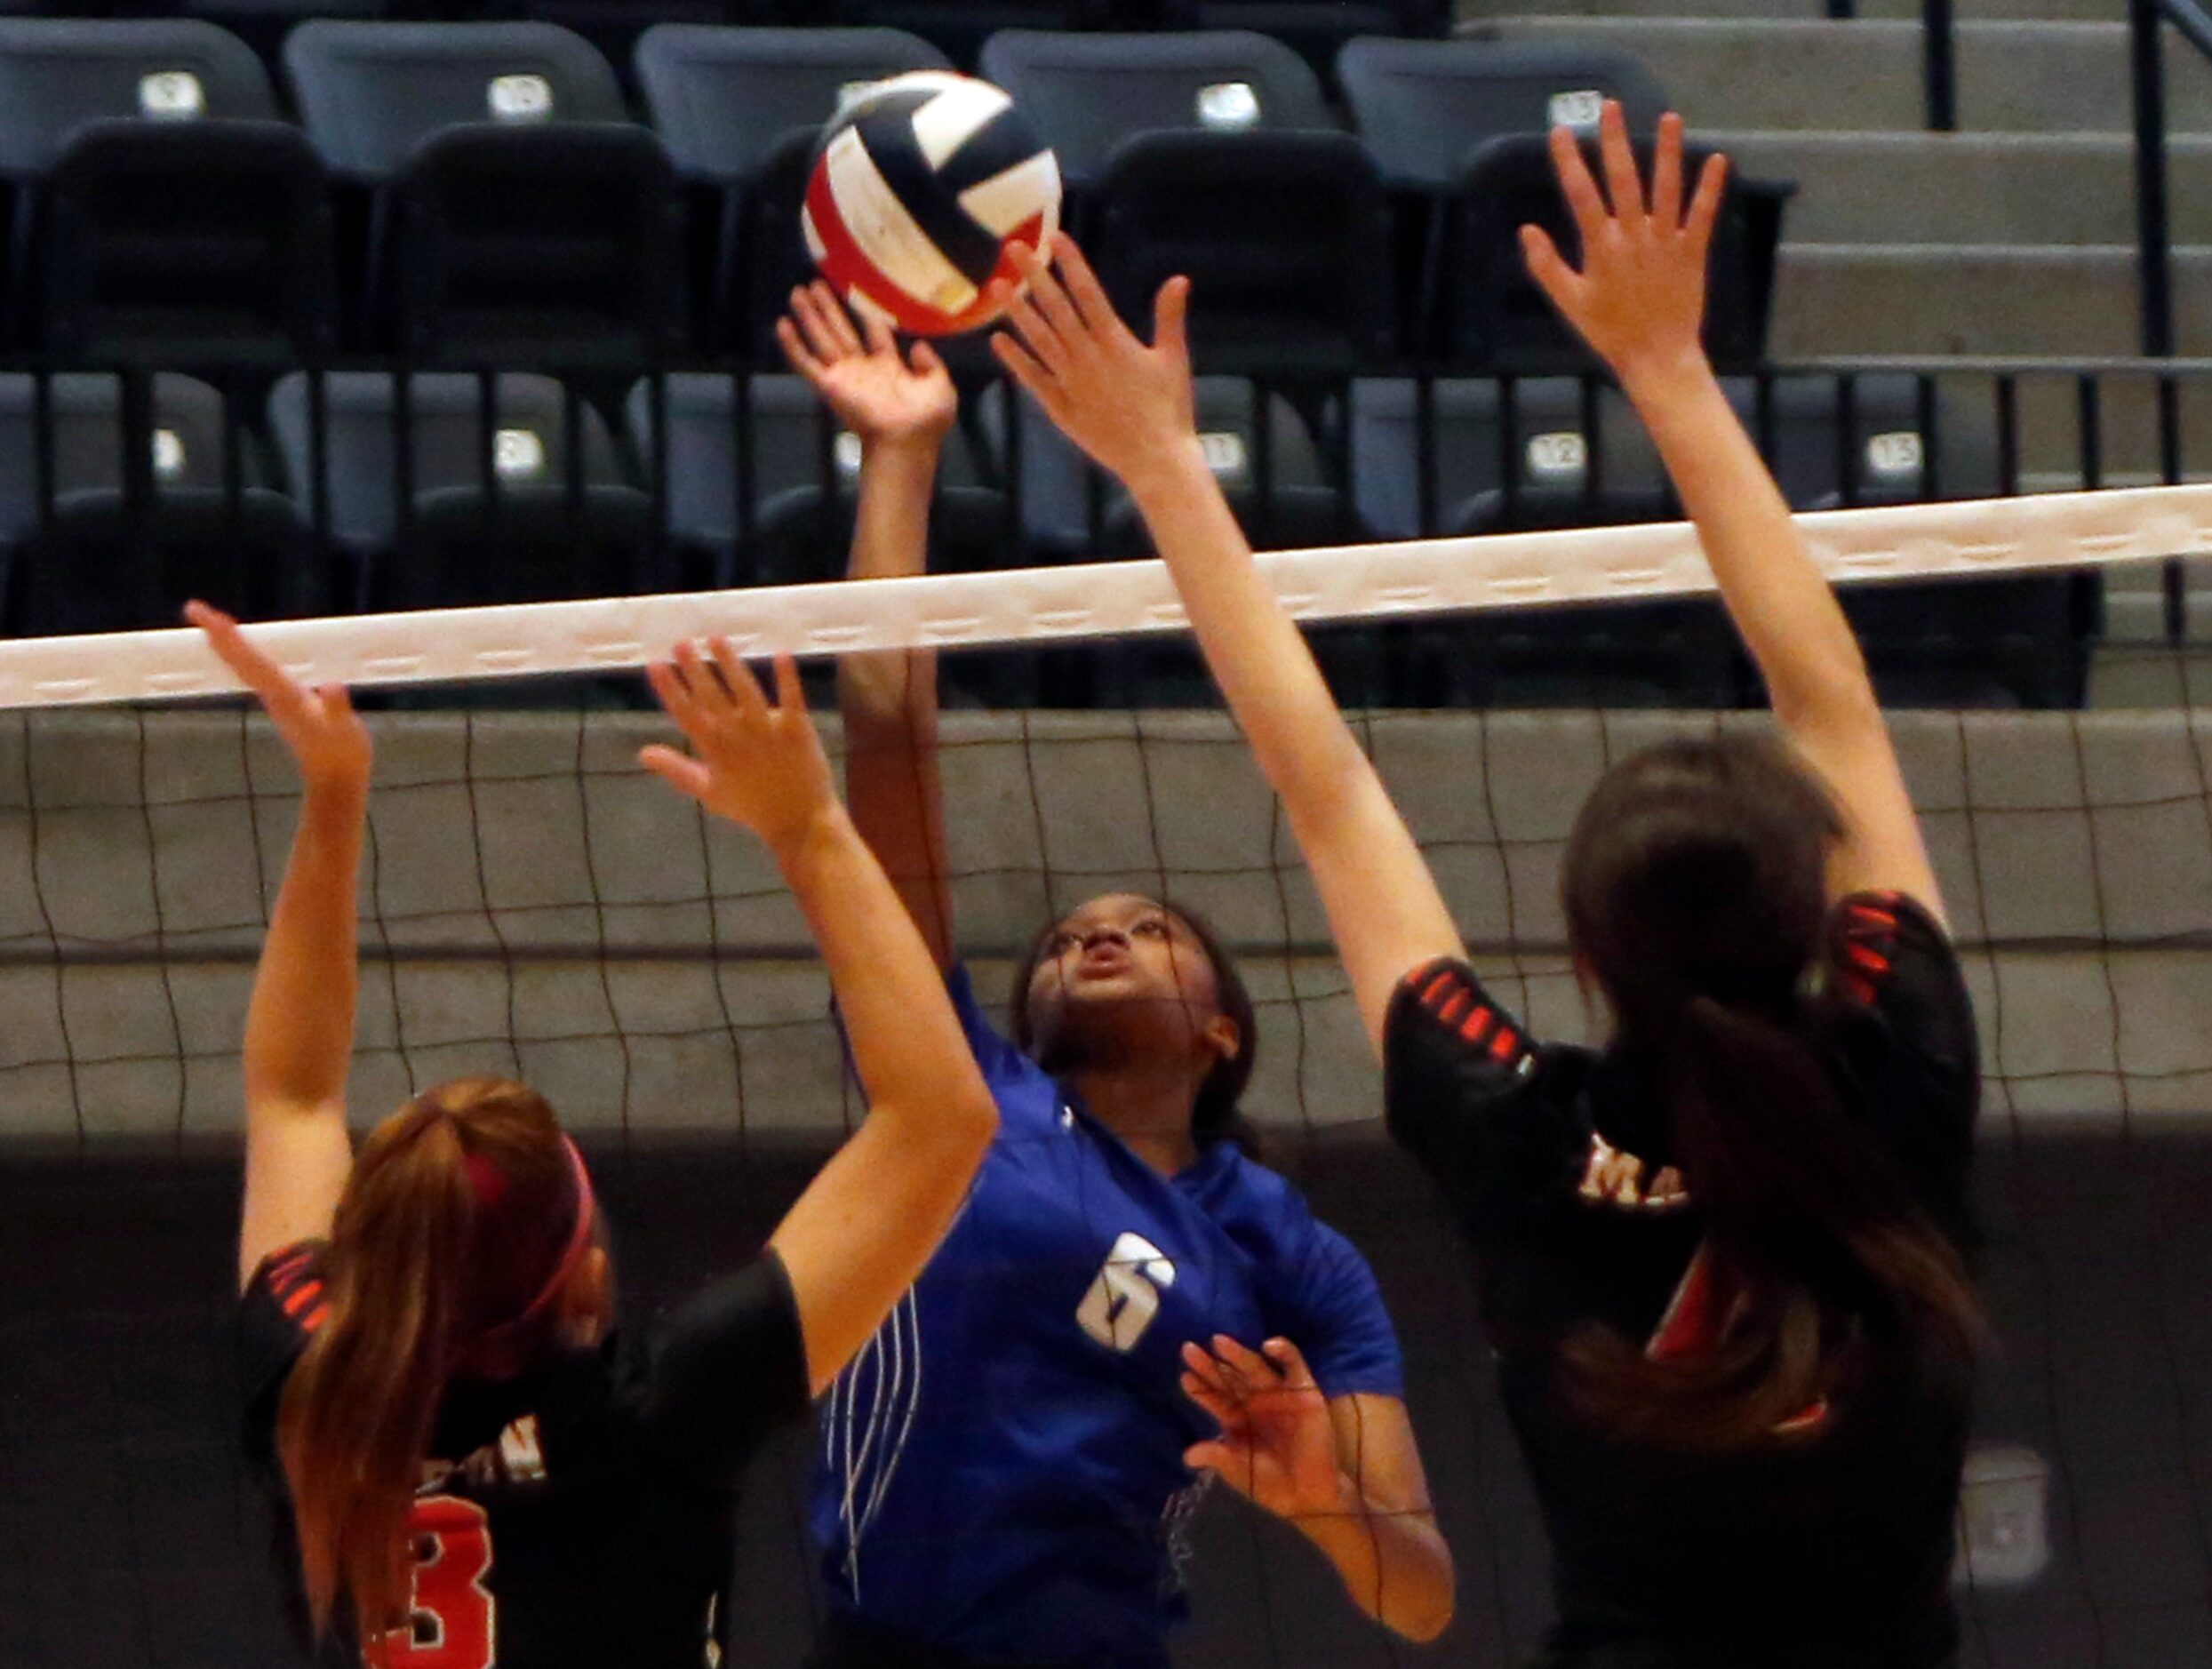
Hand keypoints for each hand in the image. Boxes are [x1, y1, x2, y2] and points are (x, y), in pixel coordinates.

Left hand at [186, 600, 369, 794]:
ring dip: (227, 643)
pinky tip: (242, 652)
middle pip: (240, 660)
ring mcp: (275, 701)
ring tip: (213, 624)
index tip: (209, 616)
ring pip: (243, 666)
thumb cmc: (343, 754)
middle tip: (194, 608)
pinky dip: (243, 656)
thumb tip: (331, 685)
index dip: (231, 636)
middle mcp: (273, 696)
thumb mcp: (346, 730)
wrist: (335, 781)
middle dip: (218, 634)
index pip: (252, 660)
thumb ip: (337, 708)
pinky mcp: (282, 705)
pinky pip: (255, 673)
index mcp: (285, 695)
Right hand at [640, 640, 838, 854]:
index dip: (670, 688)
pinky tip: (782, 653)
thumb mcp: (708, 792)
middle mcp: (738, 736)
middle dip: (695, 668)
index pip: (686, 713)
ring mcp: (768, 731)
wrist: (799, 822)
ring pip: (746, 690)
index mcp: (714, 750)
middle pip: (712, 696)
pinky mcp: (797, 730)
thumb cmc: (752, 807)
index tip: (655, 663)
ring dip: (731, 663)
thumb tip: (642, 753)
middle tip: (681, 642)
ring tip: (716, 638)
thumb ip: (676, 769)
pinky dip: (787, 677)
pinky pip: (792, 699)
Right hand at [777, 282, 955, 448]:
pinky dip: (793, 345)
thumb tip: (919, 346)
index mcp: (889, 369)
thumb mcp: (940, 387)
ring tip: (797, 292)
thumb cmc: (926, 420)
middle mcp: (863, 370)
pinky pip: (806, 363)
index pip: (876, 337)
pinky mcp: (830, 387)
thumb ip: (930, 364)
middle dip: (828, 308)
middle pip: (841, 332)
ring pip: (822, 339)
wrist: (906, 440)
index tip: (861, 299)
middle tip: (815, 285)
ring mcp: (844, 377)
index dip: (870, 319)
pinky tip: (782, 324)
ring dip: (809, 316)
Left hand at [991, 233, 1197, 491]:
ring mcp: (1070, 383)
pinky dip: (1016, 359)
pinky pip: (1033, 379)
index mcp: (1116, 342)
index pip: (1089, 293)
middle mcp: (1087, 358)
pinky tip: (998, 340)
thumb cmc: (1169, 409)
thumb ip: (1170, 317)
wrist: (1155, 459)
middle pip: (1056, 309)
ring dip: (1018, 311)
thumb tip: (1178, 279)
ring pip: (1039, 339)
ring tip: (998, 286)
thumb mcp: (1174, 358)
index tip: (1056, 238)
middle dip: (1035, 276)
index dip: (1072, 263)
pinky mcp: (1060, 408)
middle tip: (1013, 249)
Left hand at [1182, 1336, 1347, 1524]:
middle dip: (1210, 1365)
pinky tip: (1268, 1346)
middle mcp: (1252, 1399)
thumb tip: (1187, 1456)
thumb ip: (1217, 1457)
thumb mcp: (1239, 1470)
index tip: (1185, 1377)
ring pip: (1254, 1367)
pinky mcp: (1304, 1390)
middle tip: (1189, 1349)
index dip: (1199, 1387)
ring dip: (1238, 1354)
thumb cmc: (1269, 1483)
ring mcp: (1277, 1392)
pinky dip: (1284, 1352)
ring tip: (1218, 1342)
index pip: (1213, 1396)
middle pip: (1228, 1377)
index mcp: (1234, 1416)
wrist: (1308, 1495)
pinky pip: (1294, 1365)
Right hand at [1521, 104, 1725, 388]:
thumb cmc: (1610, 332)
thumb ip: (1546, 266)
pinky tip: (1718, 159)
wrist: (1656, 356)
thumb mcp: (1570, 302)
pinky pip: (1702, 214)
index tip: (1561, 132)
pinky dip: (1710, 188)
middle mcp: (1634, 237)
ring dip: (1668, 152)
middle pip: (1623, 179)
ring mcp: (1665, 242)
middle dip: (1615, 141)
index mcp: (1601, 247)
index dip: (1569, 161)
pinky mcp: (1692, 252)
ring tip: (1670, 118)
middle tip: (1611, 107)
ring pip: (1666, 189)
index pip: (1581, 194)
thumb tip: (1527, 230)